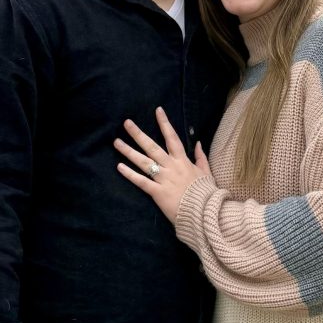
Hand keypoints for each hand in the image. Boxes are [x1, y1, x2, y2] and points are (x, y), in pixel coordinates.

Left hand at [115, 107, 211, 223]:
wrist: (205, 212)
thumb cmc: (206, 193)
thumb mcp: (206, 173)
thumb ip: (201, 157)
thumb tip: (198, 143)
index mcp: (183, 161)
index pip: (172, 138)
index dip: (165, 123)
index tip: (157, 110)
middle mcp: (171, 167)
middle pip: (152, 147)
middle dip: (138, 134)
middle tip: (126, 123)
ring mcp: (163, 179)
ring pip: (143, 162)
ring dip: (129, 151)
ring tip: (116, 142)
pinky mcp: (158, 193)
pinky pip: (141, 182)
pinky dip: (130, 174)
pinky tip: (119, 166)